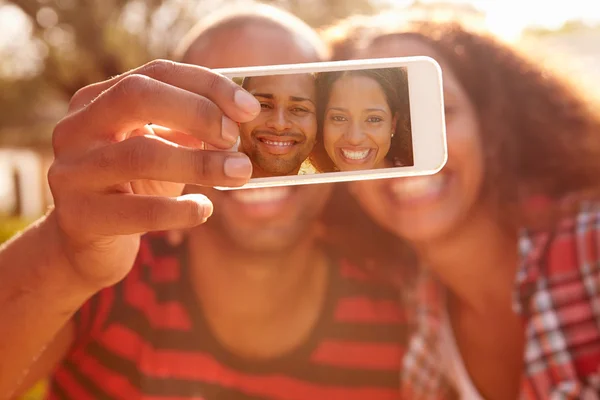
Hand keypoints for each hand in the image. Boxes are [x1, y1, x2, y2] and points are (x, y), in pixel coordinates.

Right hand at [47, 59, 259, 289]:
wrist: (89, 245)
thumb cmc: (133, 188)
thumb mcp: (160, 150)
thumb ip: (190, 130)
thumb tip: (243, 121)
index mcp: (98, 100)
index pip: (157, 73)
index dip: (208, 85)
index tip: (250, 109)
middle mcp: (76, 128)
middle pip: (137, 97)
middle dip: (198, 113)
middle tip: (235, 139)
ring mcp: (72, 172)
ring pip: (141, 154)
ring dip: (202, 163)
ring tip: (238, 173)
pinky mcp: (78, 217)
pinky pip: (138, 211)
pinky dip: (181, 210)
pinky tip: (203, 210)